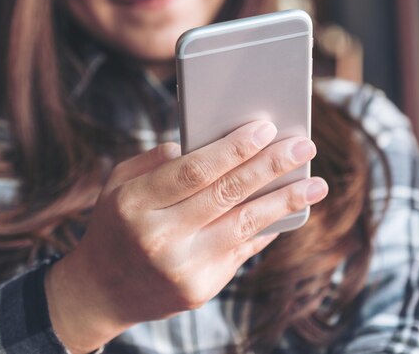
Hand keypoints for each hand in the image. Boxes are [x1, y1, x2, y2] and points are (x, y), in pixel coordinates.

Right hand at [45, 121, 327, 352]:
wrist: (102, 291)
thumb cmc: (115, 225)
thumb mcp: (119, 185)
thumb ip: (156, 162)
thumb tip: (205, 144)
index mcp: (135, 204)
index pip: (193, 171)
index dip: (233, 148)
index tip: (265, 128)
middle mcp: (159, 237)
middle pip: (226, 194)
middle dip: (270, 167)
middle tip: (304, 146)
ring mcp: (181, 268)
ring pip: (244, 225)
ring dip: (284, 201)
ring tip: (316, 183)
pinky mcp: (199, 290)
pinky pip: (242, 251)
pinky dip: (268, 228)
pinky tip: (289, 211)